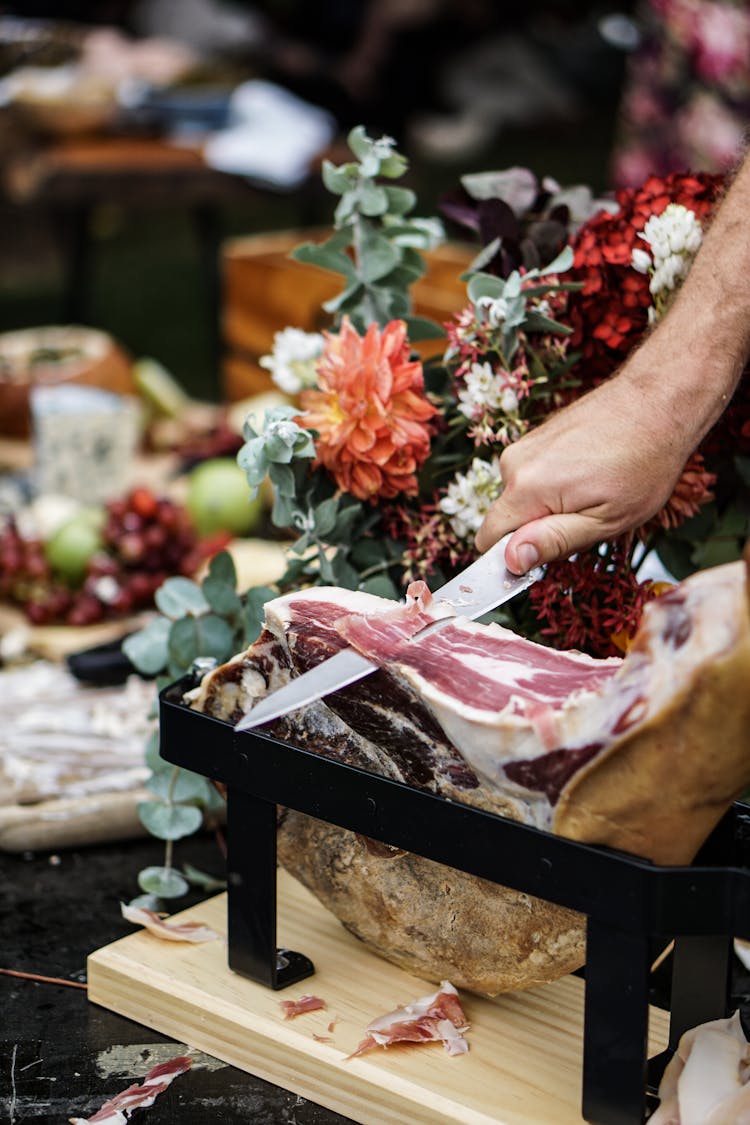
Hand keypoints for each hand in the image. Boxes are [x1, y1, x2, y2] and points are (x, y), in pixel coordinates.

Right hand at [474, 368, 690, 572]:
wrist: (658, 402)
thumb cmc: (644, 462)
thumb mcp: (606, 520)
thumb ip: (554, 542)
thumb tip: (512, 560)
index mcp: (527, 487)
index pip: (488, 539)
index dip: (513, 558)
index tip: (548, 556)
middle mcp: (515, 463)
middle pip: (507, 520)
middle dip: (539, 531)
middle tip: (587, 520)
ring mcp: (524, 446)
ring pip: (522, 499)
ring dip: (550, 508)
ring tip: (594, 493)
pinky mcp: (535, 438)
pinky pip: (532, 478)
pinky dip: (554, 487)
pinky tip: (589, 475)